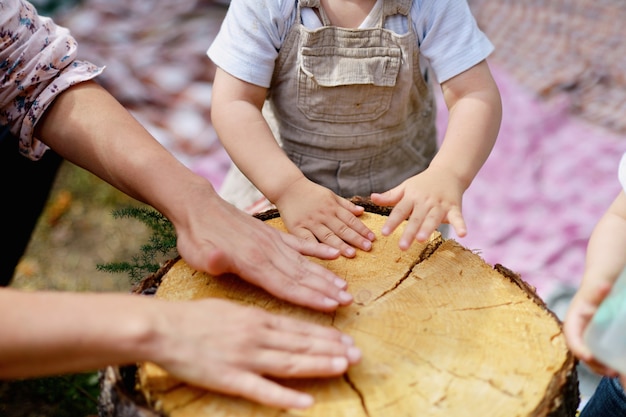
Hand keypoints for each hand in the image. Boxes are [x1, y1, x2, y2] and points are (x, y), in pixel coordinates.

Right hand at [154, 298, 361, 408]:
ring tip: (343, 367)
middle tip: (357, 355)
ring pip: (290, 363)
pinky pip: (262, 390)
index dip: (324, 335)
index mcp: (256, 318)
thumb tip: (273, 321)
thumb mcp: (229, 306)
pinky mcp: (229, 378)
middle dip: (332, 350)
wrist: (162, 328)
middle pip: (301, 345)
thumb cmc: (193, 316)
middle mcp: (256, 336)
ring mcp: (244, 358)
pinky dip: (285, 396)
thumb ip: (253, 316)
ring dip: (319, 365)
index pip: (298, 328)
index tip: (346, 340)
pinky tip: (306, 401)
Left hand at [173, 185, 353, 311]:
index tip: (330, 307)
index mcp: (251, 261)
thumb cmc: (195, 235)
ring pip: (304, 262)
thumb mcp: (196, 251)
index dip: (308, 297)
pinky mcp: (272, 234)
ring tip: (345, 286)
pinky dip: (317, 250)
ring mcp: (272, 242)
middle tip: (348, 301)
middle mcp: (267, 252)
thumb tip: (215, 260)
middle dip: (326, 290)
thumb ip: (211, 259)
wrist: (199, 206)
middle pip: (301, 275)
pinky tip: (334, 254)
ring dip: (326, 275)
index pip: (285, 284)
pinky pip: (300, 244)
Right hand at [274, 178, 375, 257]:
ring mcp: (310, 222)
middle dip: (355, 238)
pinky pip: (308, 240)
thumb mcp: (330, 194)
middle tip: (367, 248)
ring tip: (352, 254)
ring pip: (327, 235)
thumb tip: (362, 212)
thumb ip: (346, 205)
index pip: (350, 219)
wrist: (287, 187)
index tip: (372, 238)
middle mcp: (323, 215)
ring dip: (340, 245)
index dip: (362, 229)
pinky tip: (325, 254)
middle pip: (341, 228)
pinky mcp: (297, 228)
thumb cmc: (310, 192)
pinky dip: (316, 247)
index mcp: (332, 206)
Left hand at [371, 166, 466, 249]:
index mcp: (412, 197)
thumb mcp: (405, 187)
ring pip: (433, 218)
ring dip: (428, 228)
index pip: (399, 210)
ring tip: (422, 240)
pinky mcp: (454, 207)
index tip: (383, 233)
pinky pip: (458, 217)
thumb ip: (390, 196)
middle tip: (402, 246)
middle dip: (409, 232)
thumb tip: (372, 197)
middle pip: (416, 218)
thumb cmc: (423, 183)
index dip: (392, 222)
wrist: (448, 172)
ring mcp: (440, 205)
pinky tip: (463, 234)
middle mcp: (425, 202)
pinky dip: (461, 225)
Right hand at [564, 283, 619, 377]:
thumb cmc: (603, 274)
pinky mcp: (600, 331)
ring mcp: (590, 328)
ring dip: (599, 365)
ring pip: (590, 351)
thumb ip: (598, 288)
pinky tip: (617, 364)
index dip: (577, 346)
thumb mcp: (599, 282)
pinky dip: (606, 359)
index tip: (588, 356)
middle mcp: (581, 324)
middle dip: (593, 363)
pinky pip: (599, 348)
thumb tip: (602, 286)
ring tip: (615, 372)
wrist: (610, 268)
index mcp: (576, 314)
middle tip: (610, 372)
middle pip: (581, 348)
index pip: (571, 334)